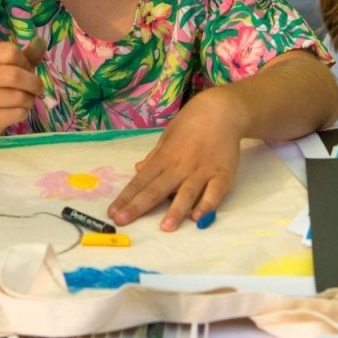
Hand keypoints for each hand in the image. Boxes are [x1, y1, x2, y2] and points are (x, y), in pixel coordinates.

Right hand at [0, 37, 45, 135]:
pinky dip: (24, 112)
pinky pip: (16, 114)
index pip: (11, 52)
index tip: (26, 69)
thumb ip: (25, 55)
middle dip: (33, 83)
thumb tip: (42, 42)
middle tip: (37, 88)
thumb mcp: (5, 65)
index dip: (25, 61)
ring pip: (18, 97)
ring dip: (30, 99)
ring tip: (26, 100)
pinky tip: (17, 111)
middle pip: (14, 75)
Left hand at [108, 91, 244, 230]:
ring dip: (176, 210)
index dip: (126, 198)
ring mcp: (202, 170)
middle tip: (122, 222)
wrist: (222, 110)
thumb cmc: (192, 123)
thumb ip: (155, 156)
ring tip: (165, 227)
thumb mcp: (168, 136)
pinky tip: (198, 217)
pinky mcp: (223, 174)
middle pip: (157, 189)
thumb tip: (138, 170)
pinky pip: (215, 191)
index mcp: (164, 158)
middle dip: (138, 206)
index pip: (141, 181)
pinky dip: (207, 204)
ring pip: (187, 193)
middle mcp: (180, 166)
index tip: (113, 213)